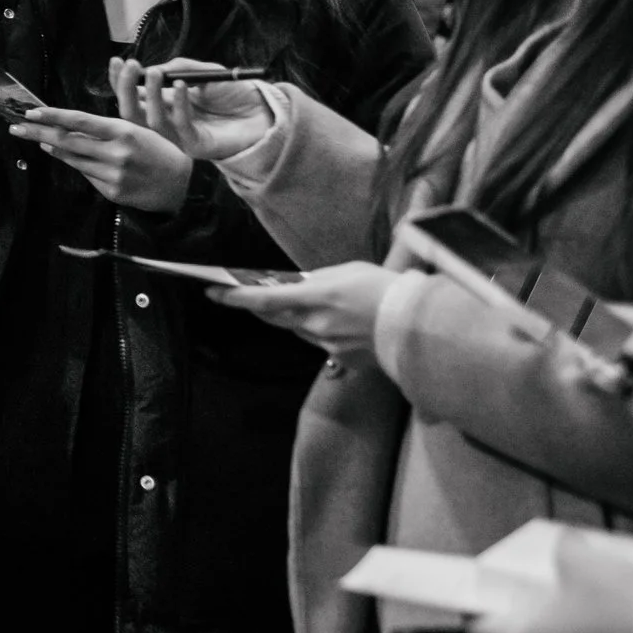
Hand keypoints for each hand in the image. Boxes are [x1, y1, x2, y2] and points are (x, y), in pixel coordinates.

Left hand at [10, 107, 192, 213]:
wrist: (182, 185)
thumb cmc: (157, 150)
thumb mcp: (136, 129)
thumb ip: (103, 129)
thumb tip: (66, 127)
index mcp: (123, 131)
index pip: (79, 121)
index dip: (52, 116)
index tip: (31, 112)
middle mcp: (116, 153)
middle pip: (67, 141)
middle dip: (38, 133)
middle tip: (16, 127)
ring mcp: (113, 175)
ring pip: (73, 159)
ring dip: (54, 149)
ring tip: (39, 139)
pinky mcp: (111, 192)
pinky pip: (86, 176)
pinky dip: (78, 165)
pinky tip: (73, 158)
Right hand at [114, 58, 274, 162]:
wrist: (264, 113)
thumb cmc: (235, 94)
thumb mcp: (206, 72)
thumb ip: (181, 68)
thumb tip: (155, 70)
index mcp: (165, 104)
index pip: (134, 95)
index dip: (122, 80)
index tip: (118, 61)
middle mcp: (167, 121)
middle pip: (133, 111)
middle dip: (126, 88)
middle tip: (131, 67)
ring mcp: (180, 136)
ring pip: (151, 122)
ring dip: (150, 95)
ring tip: (155, 73)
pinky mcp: (196, 146)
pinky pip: (181, 127)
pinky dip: (178, 105)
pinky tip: (181, 86)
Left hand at [213, 261, 397, 363]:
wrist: (420, 324)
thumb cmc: (386, 288)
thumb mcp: (347, 271)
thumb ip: (317, 280)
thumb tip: (298, 286)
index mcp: (316, 298)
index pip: (263, 301)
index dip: (235, 298)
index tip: (213, 292)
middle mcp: (316, 325)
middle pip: (276, 319)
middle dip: (262, 308)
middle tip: (250, 297)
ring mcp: (328, 346)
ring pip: (299, 331)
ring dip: (299, 319)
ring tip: (317, 306)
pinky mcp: (343, 360)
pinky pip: (323, 345)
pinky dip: (325, 333)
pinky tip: (345, 325)